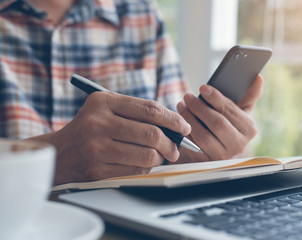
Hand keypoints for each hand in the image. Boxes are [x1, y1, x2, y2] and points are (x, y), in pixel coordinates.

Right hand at [31, 92, 190, 184]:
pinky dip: (147, 168)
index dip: (173, 119)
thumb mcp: (106, 109)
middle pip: (152, 133)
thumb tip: (174, 124)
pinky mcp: (97, 170)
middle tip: (175, 148)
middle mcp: (98, 122)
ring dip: (161, 157)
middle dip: (171, 143)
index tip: (184, 126)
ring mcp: (96, 147)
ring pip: (147, 154)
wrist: (60, 152)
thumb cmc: (90, 128)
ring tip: (161, 156)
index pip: (149, 109)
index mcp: (103, 102)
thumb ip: (136, 112)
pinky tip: (145, 164)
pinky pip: (136, 170)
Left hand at [176, 75, 262, 162]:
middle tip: (188, 96)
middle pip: (217, 123)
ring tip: (181, 105)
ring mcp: (222, 156)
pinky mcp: (206, 162)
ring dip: (189, 118)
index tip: (203, 88)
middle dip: (200, 108)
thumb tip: (258, 78)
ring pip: (203, 136)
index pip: (231, 111)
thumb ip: (249, 95)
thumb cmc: (228, 124)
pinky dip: (184, 132)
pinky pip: (192, 146)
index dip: (215, 98)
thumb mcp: (240, 111)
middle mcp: (238, 145)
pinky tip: (179, 120)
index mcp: (249, 129)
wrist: (217, 147)